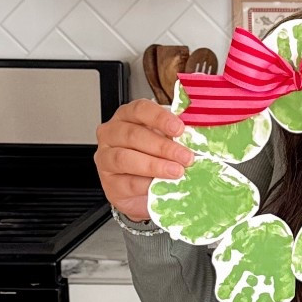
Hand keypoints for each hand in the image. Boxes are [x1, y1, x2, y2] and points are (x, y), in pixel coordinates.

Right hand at [94, 99, 192, 220]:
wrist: (141, 191)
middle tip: (185, 156)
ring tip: (176, 171)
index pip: (140, 109)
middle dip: (163, 146)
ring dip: (154, 165)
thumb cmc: (153, 158)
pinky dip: (147, 185)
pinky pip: (127, 182)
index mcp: (127, 116)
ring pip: (125, 158)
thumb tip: (196, 137)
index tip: (179, 128)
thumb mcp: (165, 141)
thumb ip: (175, 136)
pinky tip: (162, 185)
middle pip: (133, 135)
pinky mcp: (110, 182)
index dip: (160, 118)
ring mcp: (106, 158)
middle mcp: (112, 134)